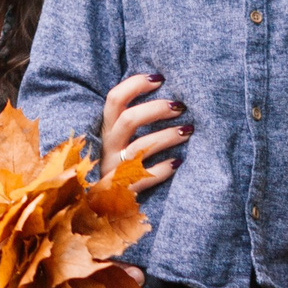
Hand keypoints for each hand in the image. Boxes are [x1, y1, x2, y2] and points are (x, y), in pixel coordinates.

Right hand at [100, 71, 188, 191]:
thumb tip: (162, 88)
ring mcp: (113, 170)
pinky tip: (178, 162)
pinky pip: (145, 177)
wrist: (100, 208)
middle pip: (128, 120)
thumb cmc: (117, 165)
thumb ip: (130, 119)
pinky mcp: (123, 191)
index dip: (136, 85)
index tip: (160, 79)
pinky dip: (163, 169)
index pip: (114, 99)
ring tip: (187, 131)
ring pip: (140, 148)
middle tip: (180, 106)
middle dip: (157, 109)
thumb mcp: (117, 140)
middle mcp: (106, 148)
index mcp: (104, 130)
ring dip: (167, 136)